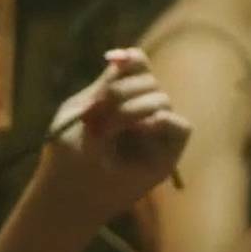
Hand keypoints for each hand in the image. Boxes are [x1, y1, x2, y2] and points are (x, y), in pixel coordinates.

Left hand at [29, 49, 192, 226]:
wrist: (69, 194)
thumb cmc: (67, 156)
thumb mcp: (79, 112)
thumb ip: (103, 86)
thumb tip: (119, 57)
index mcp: (120, 97)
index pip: (137, 65)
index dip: (129, 58)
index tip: (111, 59)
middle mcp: (141, 110)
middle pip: (148, 79)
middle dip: (121, 92)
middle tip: (96, 116)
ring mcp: (156, 131)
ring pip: (161, 99)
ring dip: (132, 109)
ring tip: (107, 131)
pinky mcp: (168, 154)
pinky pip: (182, 126)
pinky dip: (163, 121)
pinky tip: (140, 130)